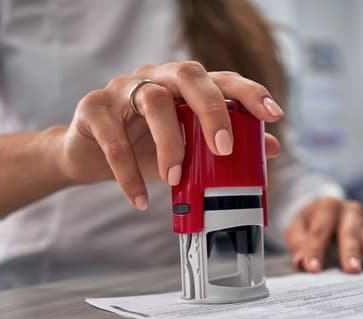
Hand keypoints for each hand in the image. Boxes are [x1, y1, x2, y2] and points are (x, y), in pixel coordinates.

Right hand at [55, 61, 283, 209]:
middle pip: (188, 75)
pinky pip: (114, 139)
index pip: (221, 79)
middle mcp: (155, 78)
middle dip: (212, 110)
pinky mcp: (93, 109)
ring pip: (152, 101)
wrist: (88, 155)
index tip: (273, 114)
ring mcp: (121, 89)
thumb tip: (272, 146)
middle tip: (224, 148)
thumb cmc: (144, 147)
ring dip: (170, 143)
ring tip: (175, 179)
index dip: (249, 92)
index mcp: (183, 85)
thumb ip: (226, 145)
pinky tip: (140, 199)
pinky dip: (128, 173)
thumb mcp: (188, 149)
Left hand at [284, 198, 362, 272]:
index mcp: (328, 206)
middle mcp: (349, 211)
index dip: (315, 250)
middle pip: (349, 233)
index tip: (313, 269)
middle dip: (350, 252)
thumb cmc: (310, 224)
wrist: (325, 211)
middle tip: (351, 270)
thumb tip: (301, 262)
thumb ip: (298, 245)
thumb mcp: (297, 230)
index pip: (320, 231)